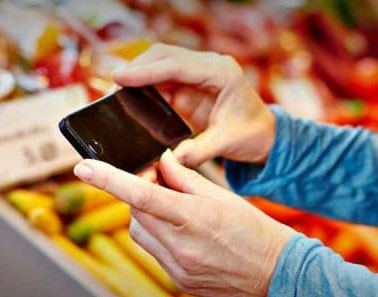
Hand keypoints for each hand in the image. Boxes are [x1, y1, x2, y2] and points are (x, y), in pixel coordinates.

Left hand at [73, 151, 294, 296]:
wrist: (279, 275)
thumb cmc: (255, 230)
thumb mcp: (222, 196)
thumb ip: (184, 178)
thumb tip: (159, 161)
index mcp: (193, 218)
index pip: (141, 194)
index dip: (108, 179)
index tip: (82, 167)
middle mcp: (181, 246)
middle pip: (135, 212)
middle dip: (139, 193)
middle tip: (159, 183)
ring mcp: (178, 268)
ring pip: (140, 233)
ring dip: (146, 216)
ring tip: (175, 211)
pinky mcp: (179, 282)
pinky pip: (154, 252)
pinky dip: (158, 237)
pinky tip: (181, 234)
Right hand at [113, 43, 274, 166]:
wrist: (264, 134)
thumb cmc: (251, 134)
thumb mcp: (228, 144)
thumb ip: (200, 151)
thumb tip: (171, 159)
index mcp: (221, 72)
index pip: (176, 65)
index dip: (146, 71)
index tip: (119, 77)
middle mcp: (207, 66)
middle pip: (163, 55)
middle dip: (137, 68)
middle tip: (113, 85)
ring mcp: (196, 73)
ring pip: (159, 63)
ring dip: (138, 76)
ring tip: (116, 93)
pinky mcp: (188, 84)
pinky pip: (160, 80)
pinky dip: (144, 87)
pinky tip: (130, 99)